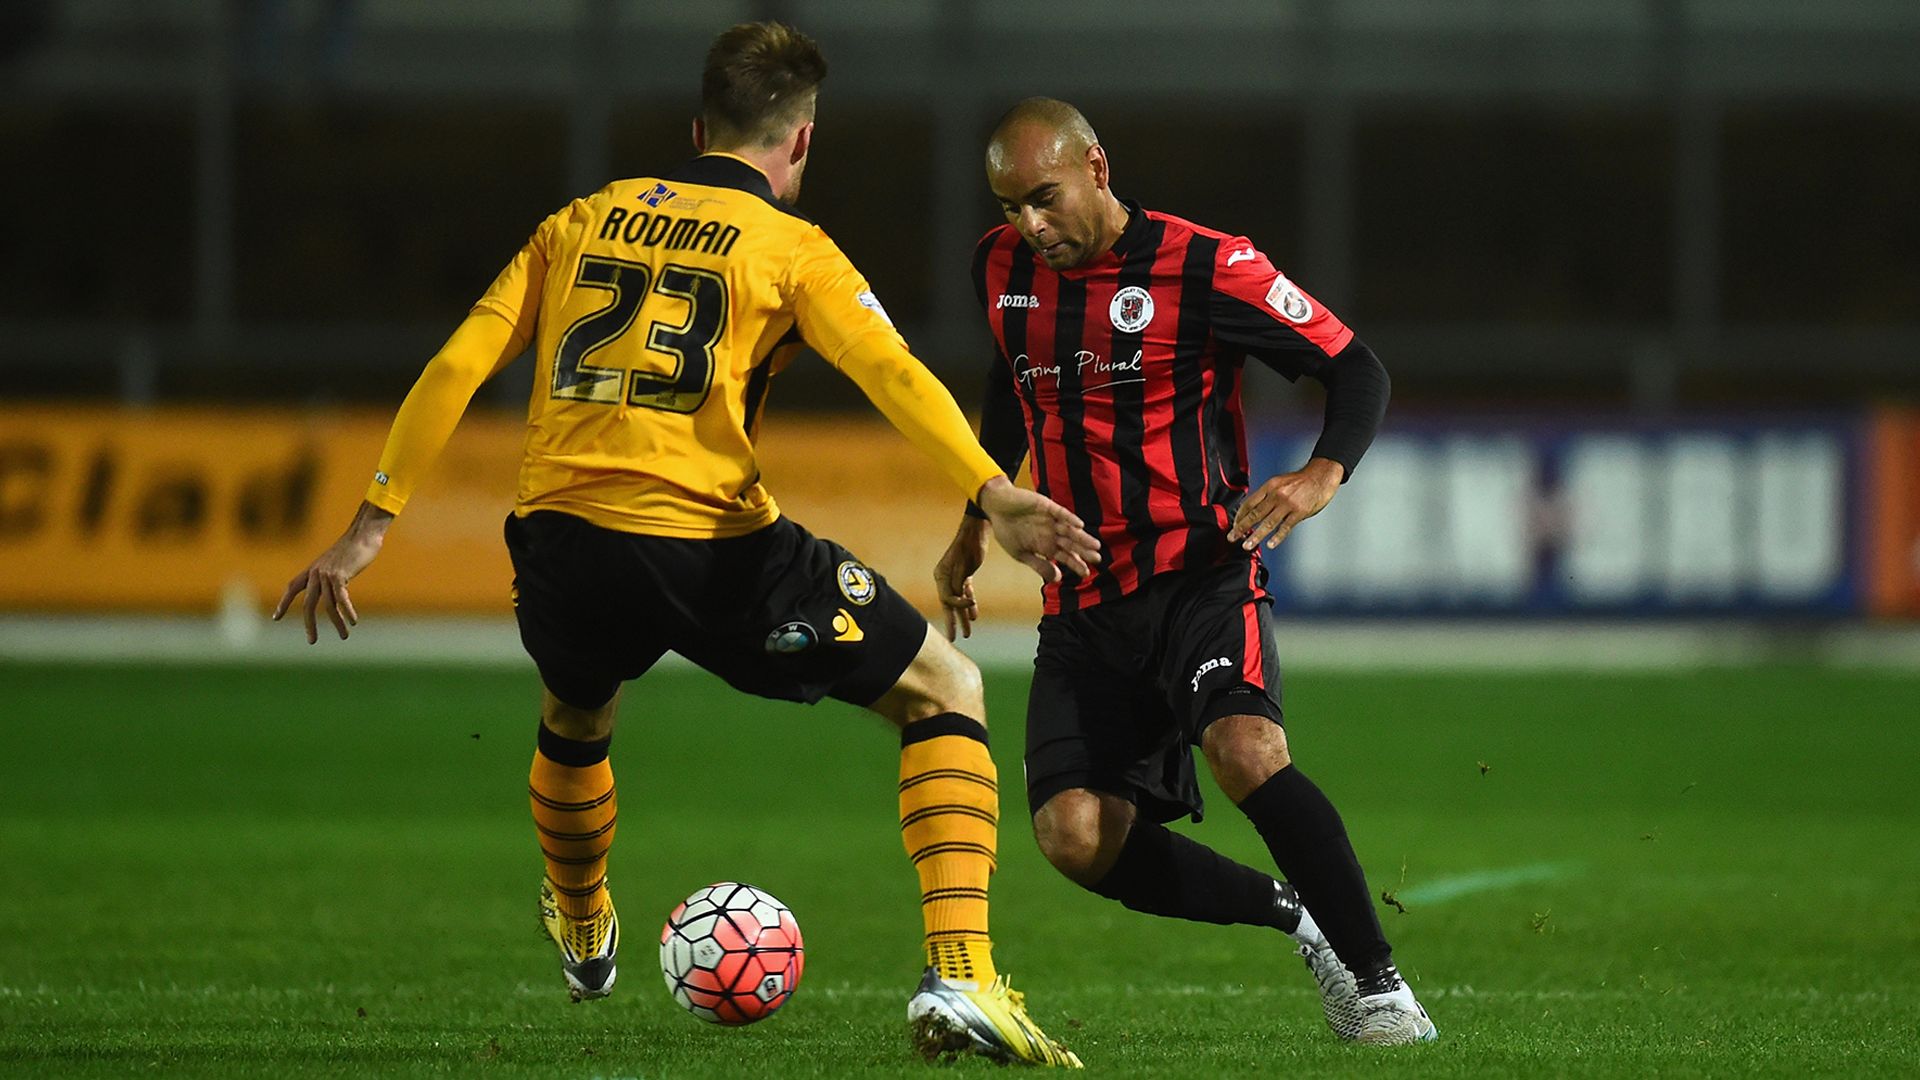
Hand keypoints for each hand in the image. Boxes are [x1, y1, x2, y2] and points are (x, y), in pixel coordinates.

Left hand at [270, 501, 393, 642]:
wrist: (363, 533)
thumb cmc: (355, 545)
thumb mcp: (337, 561)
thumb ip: (332, 574)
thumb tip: (336, 587)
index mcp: (313, 569)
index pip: (293, 587)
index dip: (283, 602)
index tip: (275, 618)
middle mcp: (316, 573)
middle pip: (308, 605)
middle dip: (309, 624)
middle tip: (312, 641)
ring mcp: (326, 574)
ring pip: (328, 606)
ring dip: (337, 623)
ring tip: (344, 636)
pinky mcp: (339, 576)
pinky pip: (341, 599)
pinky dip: (347, 612)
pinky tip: (353, 622)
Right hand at [934, 516, 992, 640]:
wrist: (977, 529)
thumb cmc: (969, 544)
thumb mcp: (964, 564)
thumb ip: (959, 582)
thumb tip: (958, 599)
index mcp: (941, 575)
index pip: (946, 597)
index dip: (958, 604)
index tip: (971, 603)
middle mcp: (945, 577)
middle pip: (948, 604)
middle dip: (953, 622)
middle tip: (954, 638)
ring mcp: (955, 576)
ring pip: (959, 600)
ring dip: (964, 616)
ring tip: (967, 633)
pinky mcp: (965, 574)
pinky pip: (966, 592)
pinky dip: (970, 603)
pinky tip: (974, 615)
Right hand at [974, 476, 1101, 584]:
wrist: (995, 506)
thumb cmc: (1006, 530)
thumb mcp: (1020, 553)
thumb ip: (1039, 565)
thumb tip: (1058, 579)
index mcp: (1045, 545)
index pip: (1064, 556)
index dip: (1075, 564)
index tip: (1086, 573)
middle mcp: (1050, 533)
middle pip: (1071, 544)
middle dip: (1084, 552)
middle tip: (1098, 559)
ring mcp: (1049, 519)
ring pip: (1069, 530)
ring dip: (1081, 537)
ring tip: (1095, 545)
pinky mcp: (1045, 506)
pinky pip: (1060, 512)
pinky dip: (1069, 518)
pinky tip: (1079, 525)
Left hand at [1227, 457, 1343, 550]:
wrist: (1321, 475)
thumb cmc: (1301, 480)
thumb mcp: (1280, 482)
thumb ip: (1268, 495)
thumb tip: (1256, 510)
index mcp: (1270, 487)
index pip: (1249, 503)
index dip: (1240, 516)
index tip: (1235, 525)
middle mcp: (1276, 495)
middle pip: (1255, 514)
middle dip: (1242, 527)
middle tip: (1233, 537)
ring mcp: (1288, 504)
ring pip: (1268, 522)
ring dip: (1256, 535)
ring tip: (1247, 544)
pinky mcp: (1299, 512)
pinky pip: (1285, 527)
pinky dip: (1277, 537)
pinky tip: (1270, 544)